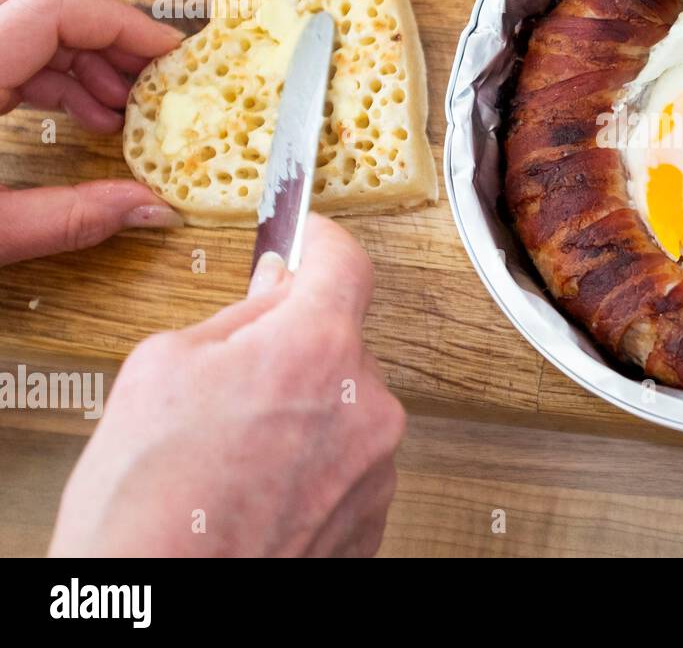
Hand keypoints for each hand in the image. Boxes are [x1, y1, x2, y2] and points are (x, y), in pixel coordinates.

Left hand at [0, 0, 183, 265]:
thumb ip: (68, 218)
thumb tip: (151, 210)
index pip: (50, 8)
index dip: (119, 23)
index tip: (169, 55)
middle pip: (37, 0)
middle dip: (105, 36)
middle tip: (151, 80)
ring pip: (18, 19)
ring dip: (78, 56)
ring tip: (119, 109)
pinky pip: (1, 46)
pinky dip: (47, 71)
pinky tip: (81, 114)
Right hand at [48, 216, 405, 556]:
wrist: (163, 597)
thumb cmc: (147, 502)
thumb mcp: (161, 370)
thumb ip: (236, 317)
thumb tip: (272, 289)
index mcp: (316, 348)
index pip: (346, 264)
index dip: (323, 245)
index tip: (309, 243)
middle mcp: (366, 403)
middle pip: (341, 345)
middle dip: (295, 349)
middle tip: (233, 384)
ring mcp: (377, 466)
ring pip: (345, 409)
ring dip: (305, 415)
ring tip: (237, 457)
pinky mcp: (373, 517)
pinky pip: (349, 465)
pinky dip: (313, 468)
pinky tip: (259, 491)